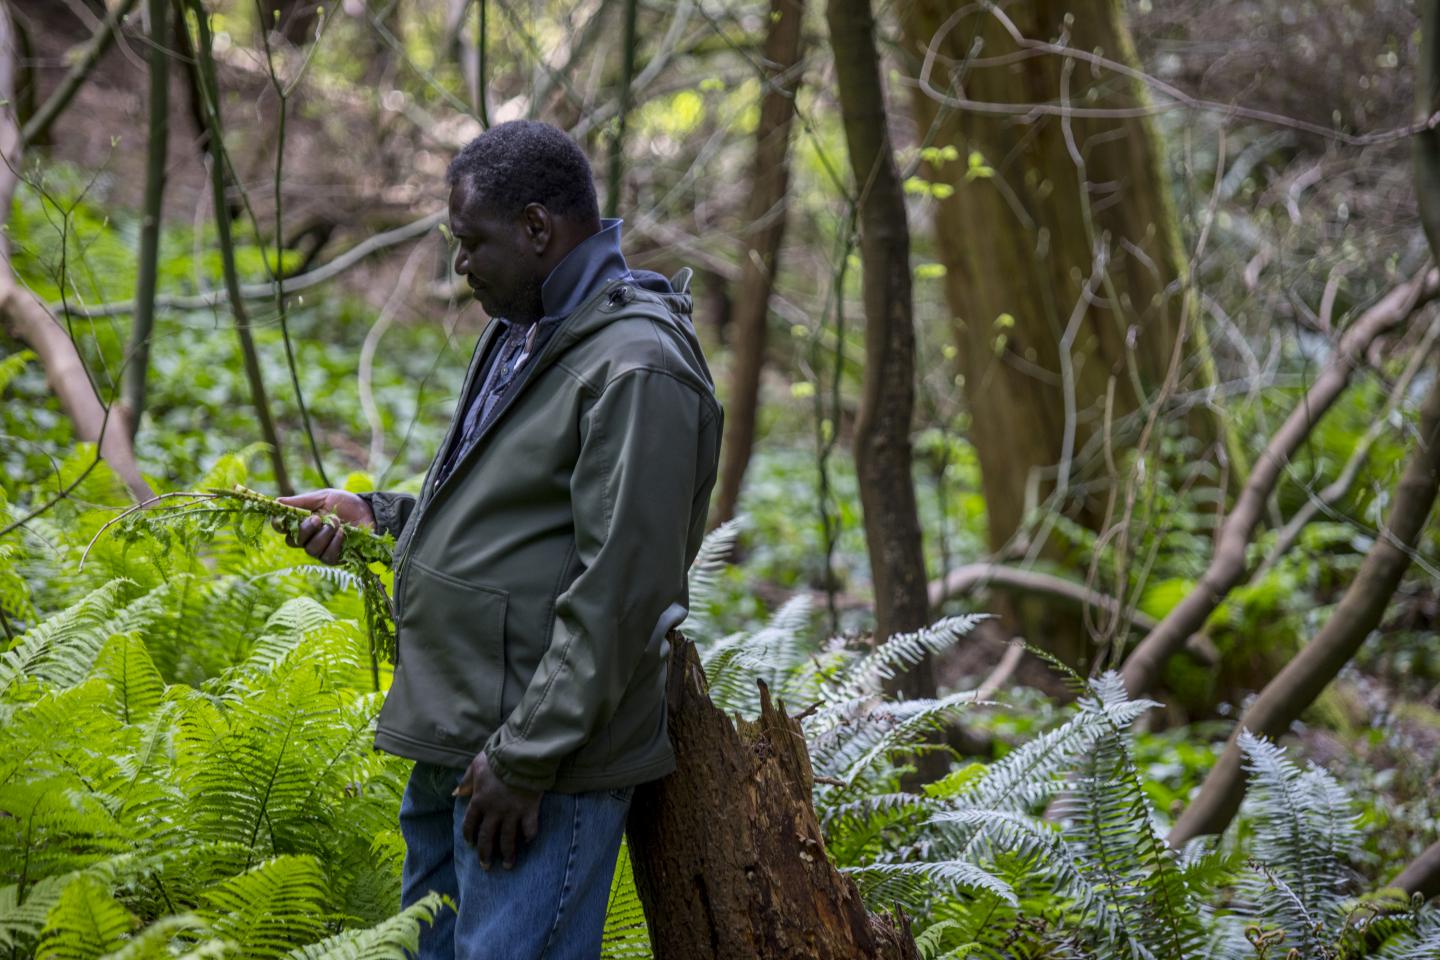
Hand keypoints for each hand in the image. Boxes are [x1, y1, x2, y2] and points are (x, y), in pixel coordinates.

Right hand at [272, 489, 374, 564]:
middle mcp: (308, 538)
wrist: (370, 512)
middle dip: (305, 529)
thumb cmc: (346, 504)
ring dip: (324, 534)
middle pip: (293, 541)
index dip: (279, 524)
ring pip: (310, 549)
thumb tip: (277, 501)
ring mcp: (320, 550)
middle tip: (317, 518)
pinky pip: (327, 557)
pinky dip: (334, 543)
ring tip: (337, 522)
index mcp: (301, 522)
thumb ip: (301, 501)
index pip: (281, 528)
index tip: (284, 518)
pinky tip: (343, 533)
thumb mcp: (324, 497)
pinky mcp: (335, 559)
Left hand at [454, 751, 542, 869]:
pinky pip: (529, 828)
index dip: (470, 835)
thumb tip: (456, 793)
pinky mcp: (529, 810)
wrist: (520, 755)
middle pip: (488, 838)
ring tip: (507, 865)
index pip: (471, 824)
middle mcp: (494, 811)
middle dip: (486, 854)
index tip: (471, 843)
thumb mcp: (476, 766)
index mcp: (479, 801)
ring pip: (508, 839)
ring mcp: (512, 813)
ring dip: (507, 854)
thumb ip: (466, 781)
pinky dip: (529, 836)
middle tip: (486, 867)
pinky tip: (528, 842)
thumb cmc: (497, 759)